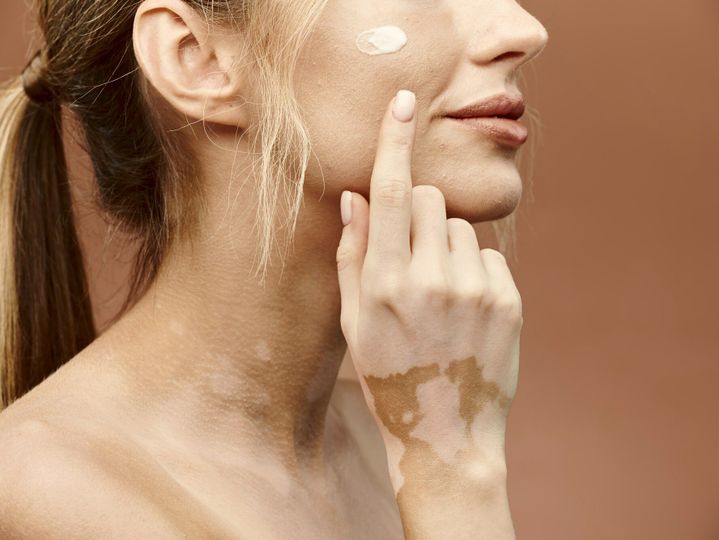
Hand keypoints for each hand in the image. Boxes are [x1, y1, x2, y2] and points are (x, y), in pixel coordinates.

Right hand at [336, 90, 522, 491]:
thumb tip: (356, 197)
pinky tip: (465, 310)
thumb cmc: (389, 377)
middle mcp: (431, 280)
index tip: (401, 103)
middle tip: (411, 259)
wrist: (445, 435)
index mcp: (384, 284)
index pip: (388, 193)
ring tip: (440, 295)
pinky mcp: (509, 300)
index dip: (392, 143)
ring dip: (446, 246)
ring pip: (460, 227)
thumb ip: (354, 255)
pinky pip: (489, 255)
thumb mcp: (355, 323)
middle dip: (415, 214)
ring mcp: (475, 290)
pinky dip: (474, 270)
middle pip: (428, 199)